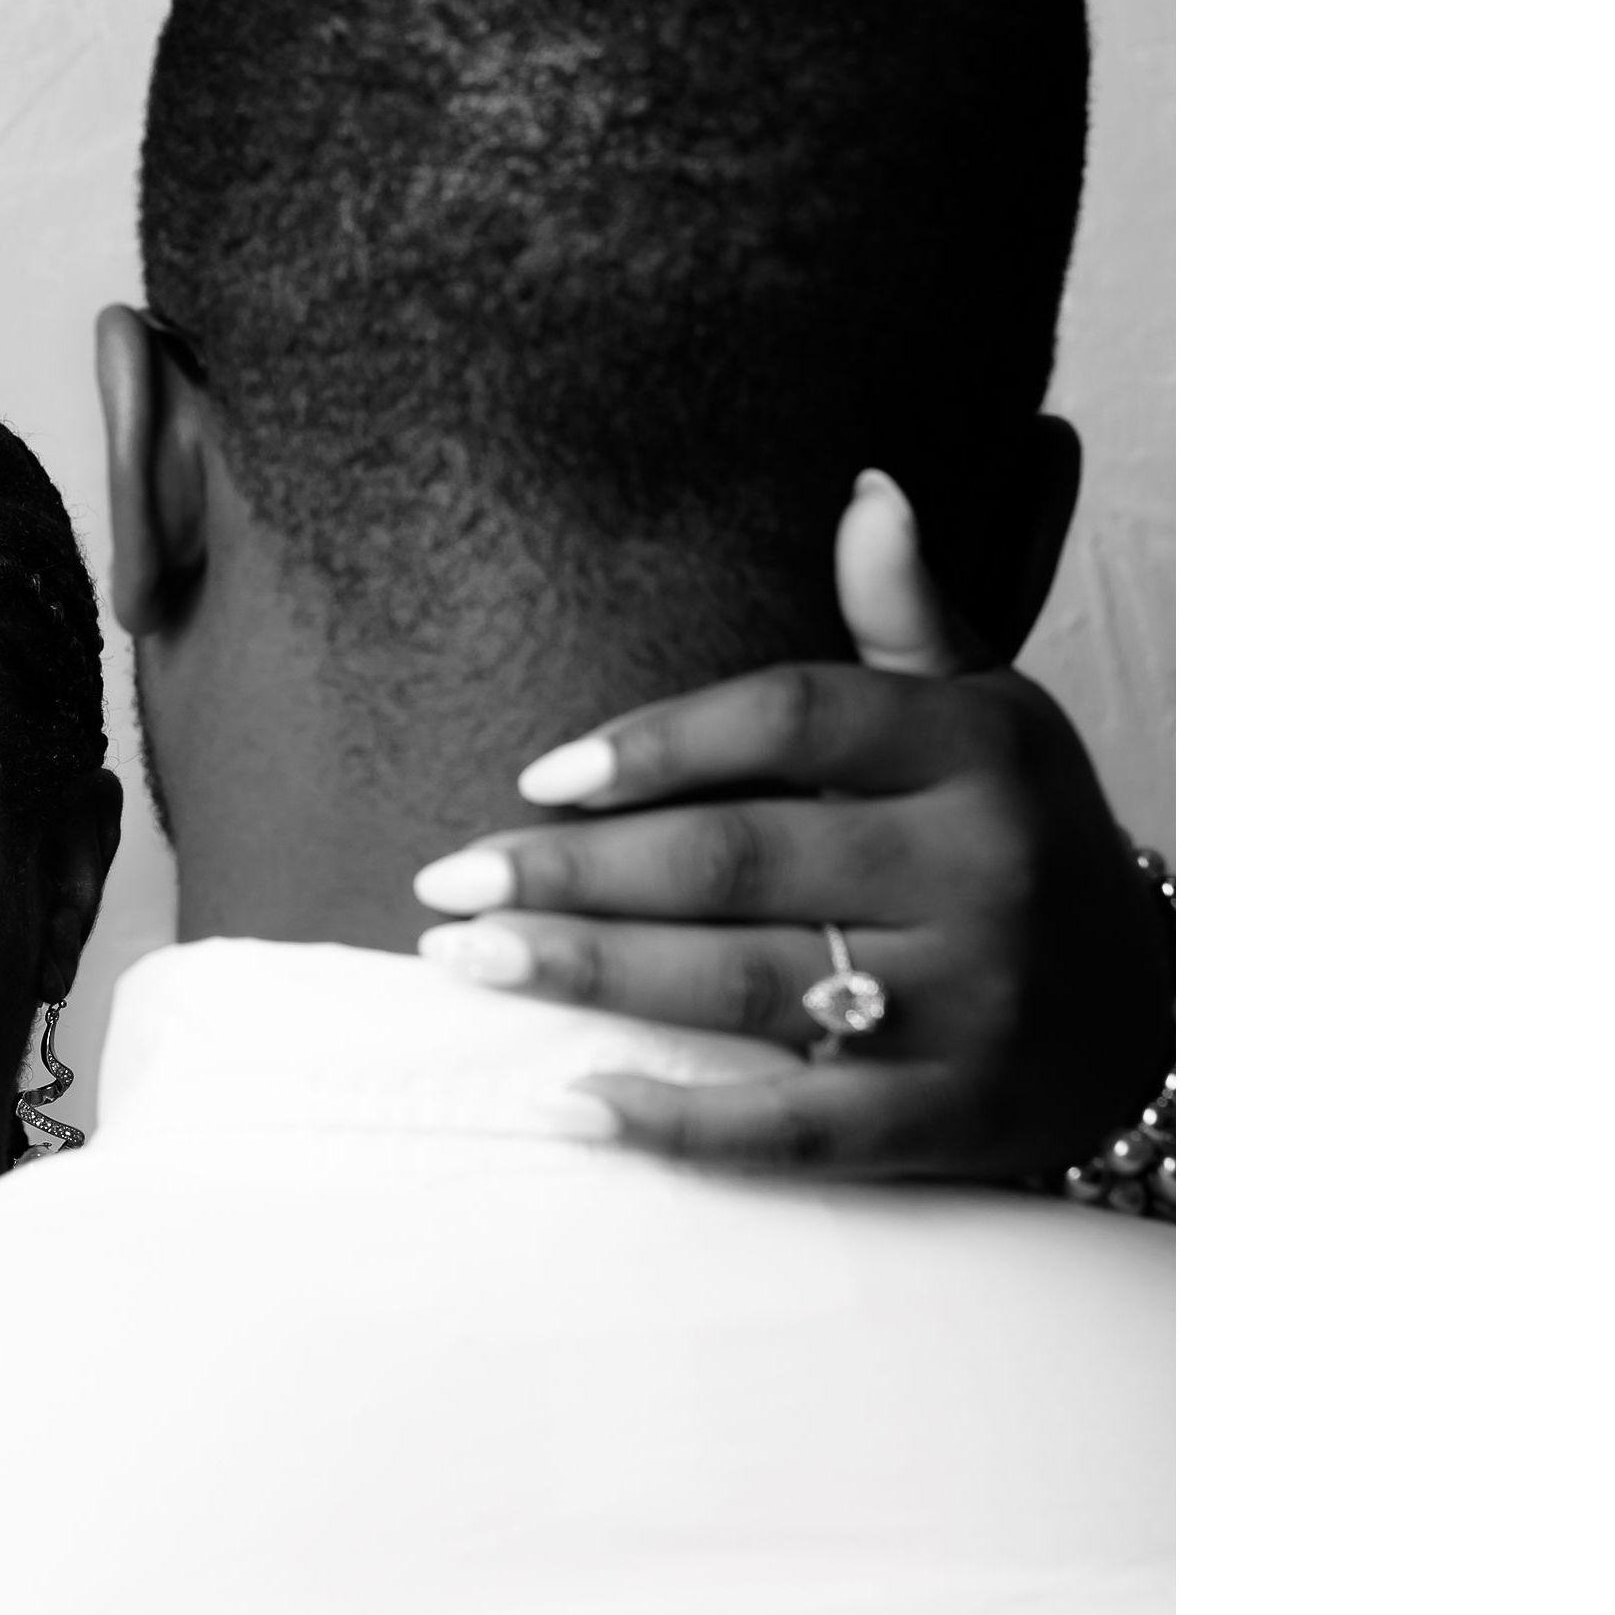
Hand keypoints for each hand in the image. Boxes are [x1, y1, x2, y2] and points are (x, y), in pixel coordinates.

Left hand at [410, 471, 1172, 1182]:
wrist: (1168, 1006)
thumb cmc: (1021, 833)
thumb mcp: (987, 712)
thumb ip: (906, 618)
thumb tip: (866, 486)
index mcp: (976, 750)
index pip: (794, 720)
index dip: (657, 742)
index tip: (535, 775)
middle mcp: (980, 868)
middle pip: (741, 860)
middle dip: (574, 872)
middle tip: (446, 881)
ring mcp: (973, 1001)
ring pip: (749, 986)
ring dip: (590, 978)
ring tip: (465, 962)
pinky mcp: (954, 1117)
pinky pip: (797, 1127)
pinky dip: (680, 1123)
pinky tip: (570, 1103)